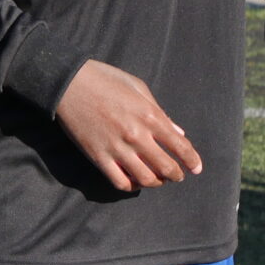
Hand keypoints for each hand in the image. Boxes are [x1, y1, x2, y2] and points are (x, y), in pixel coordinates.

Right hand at [55, 59, 202, 191]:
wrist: (69, 83)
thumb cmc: (105, 79)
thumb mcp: (137, 87)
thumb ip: (160, 111)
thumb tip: (178, 132)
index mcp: (149, 116)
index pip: (180, 146)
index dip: (192, 160)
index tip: (196, 168)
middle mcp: (137, 135)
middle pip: (166, 167)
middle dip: (176, 175)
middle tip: (178, 175)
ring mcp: (117, 149)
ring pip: (145, 179)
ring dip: (156, 183)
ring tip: (158, 179)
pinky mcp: (99, 157)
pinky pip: (120, 181)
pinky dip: (132, 186)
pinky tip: (135, 181)